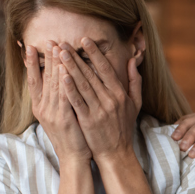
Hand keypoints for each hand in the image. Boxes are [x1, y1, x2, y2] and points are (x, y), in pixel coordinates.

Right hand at [24, 42, 90, 163]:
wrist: (73, 158)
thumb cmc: (70, 135)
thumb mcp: (59, 115)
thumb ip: (57, 97)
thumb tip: (58, 79)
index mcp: (40, 107)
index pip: (34, 80)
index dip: (31, 63)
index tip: (30, 46)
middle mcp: (43, 108)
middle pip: (43, 78)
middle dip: (46, 58)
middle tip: (48, 40)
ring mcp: (52, 113)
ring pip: (54, 84)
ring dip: (55, 65)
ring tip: (57, 47)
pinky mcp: (64, 119)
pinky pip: (64, 97)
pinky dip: (64, 83)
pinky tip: (65, 70)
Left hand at [57, 38, 141, 162]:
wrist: (116, 152)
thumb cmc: (123, 127)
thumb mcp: (135, 104)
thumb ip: (135, 81)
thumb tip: (133, 61)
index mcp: (120, 94)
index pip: (105, 69)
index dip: (95, 53)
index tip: (85, 40)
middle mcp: (110, 100)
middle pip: (91, 74)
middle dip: (76, 57)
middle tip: (64, 43)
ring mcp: (99, 110)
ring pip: (83, 85)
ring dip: (70, 68)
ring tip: (59, 54)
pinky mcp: (88, 121)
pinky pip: (78, 102)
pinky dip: (70, 89)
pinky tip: (62, 77)